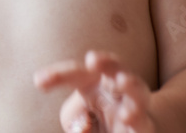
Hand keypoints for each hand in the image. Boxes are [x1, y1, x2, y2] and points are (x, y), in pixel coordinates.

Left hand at [34, 50, 155, 132]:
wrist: (132, 130)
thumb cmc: (97, 121)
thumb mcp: (76, 120)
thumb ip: (75, 121)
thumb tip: (83, 124)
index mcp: (94, 80)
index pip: (76, 72)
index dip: (58, 75)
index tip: (39, 82)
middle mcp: (116, 87)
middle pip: (113, 67)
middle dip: (106, 61)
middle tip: (92, 59)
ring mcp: (134, 104)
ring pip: (136, 90)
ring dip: (130, 84)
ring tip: (122, 81)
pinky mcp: (145, 125)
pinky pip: (144, 122)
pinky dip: (137, 119)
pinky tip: (128, 118)